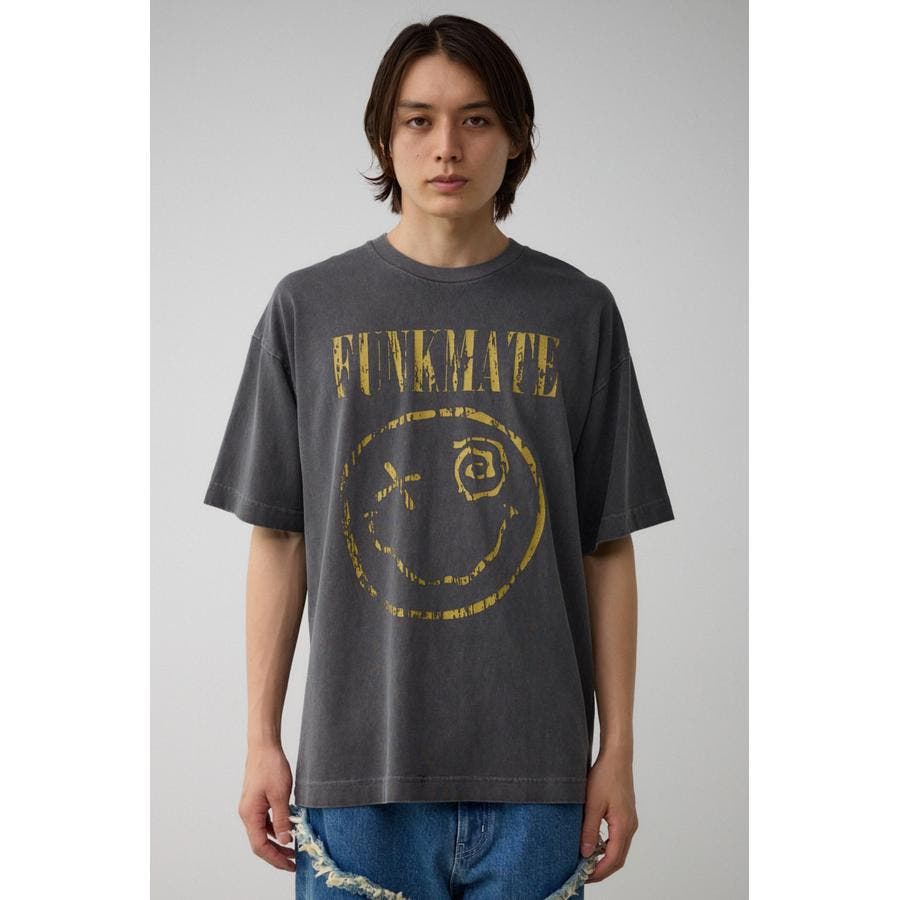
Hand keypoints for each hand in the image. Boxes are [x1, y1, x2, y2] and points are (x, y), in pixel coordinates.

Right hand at [237, 741, 296, 872]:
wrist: (264, 746)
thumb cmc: (270, 766)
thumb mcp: (280, 795)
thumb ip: (282, 820)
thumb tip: (285, 841)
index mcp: (250, 814)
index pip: (260, 846)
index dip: (275, 858)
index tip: (290, 865)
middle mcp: (247, 813)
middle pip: (260, 842)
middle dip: (277, 854)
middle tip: (294, 862)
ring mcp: (251, 807)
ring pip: (262, 832)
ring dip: (277, 842)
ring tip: (294, 848)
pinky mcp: (257, 801)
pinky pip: (265, 821)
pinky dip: (276, 828)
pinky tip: (289, 828)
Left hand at [579, 750, 638, 883]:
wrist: (617, 758)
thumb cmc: (605, 776)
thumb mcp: (592, 804)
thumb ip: (589, 830)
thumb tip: (586, 853)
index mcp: (623, 826)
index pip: (613, 859)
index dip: (599, 872)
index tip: (584, 877)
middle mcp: (630, 826)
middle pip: (618, 858)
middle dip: (602, 870)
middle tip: (583, 875)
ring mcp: (630, 821)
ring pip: (619, 849)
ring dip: (605, 859)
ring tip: (586, 862)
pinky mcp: (626, 816)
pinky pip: (619, 839)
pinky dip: (607, 848)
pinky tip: (594, 845)